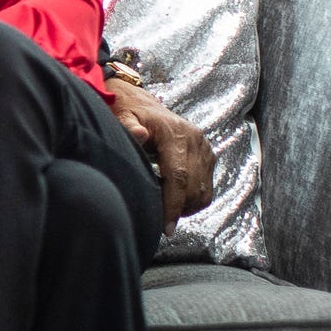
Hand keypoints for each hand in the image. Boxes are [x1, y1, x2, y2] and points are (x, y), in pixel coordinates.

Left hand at [109, 78, 215, 231]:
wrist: (141, 103)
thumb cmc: (129, 113)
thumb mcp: (122, 117)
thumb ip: (128, 127)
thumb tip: (138, 135)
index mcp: (177, 134)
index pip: (179, 177)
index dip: (173, 205)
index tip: (166, 227)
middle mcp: (196, 141)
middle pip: (193, 188)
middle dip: (177, 210)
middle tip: (157, 220)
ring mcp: (205, 148)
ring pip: (203, 191)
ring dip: (186, 206)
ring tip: (164, 205)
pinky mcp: (208, 155)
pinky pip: (207, 187)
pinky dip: (193, 199)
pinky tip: (173, 197)